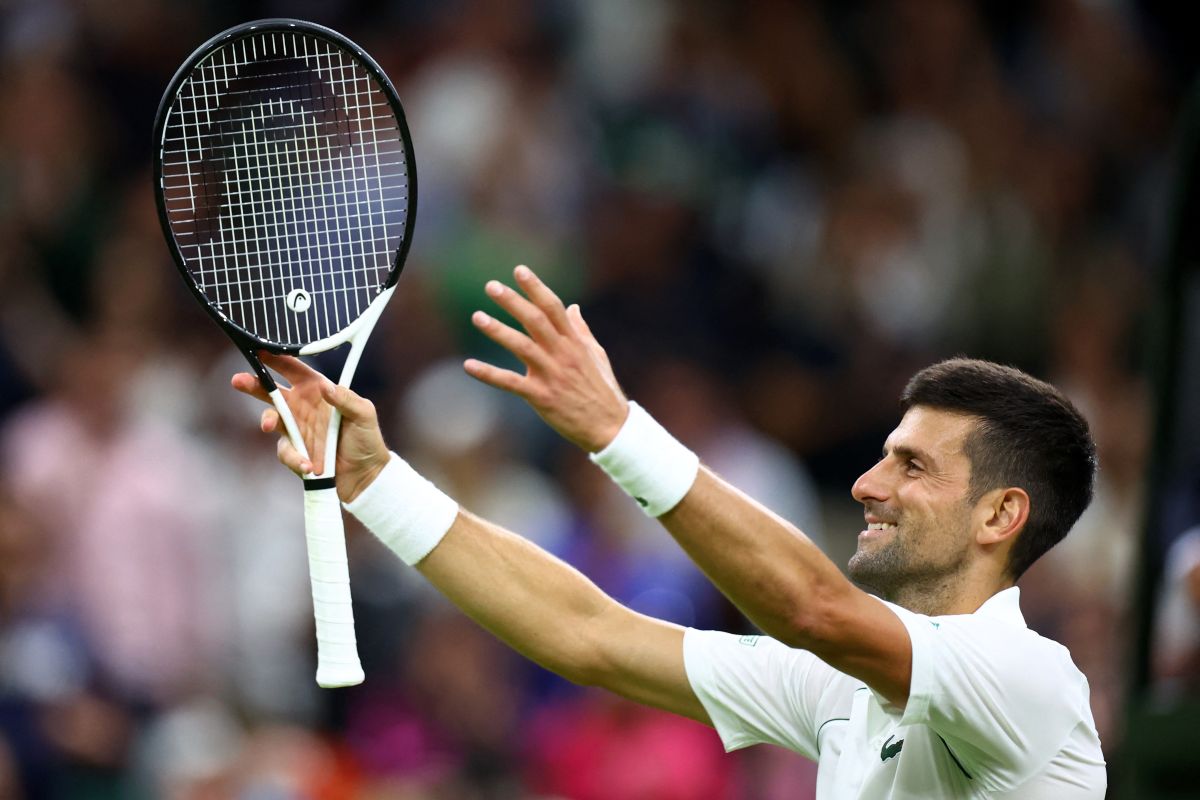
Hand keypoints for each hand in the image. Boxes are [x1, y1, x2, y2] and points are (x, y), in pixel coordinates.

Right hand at [231, 352, 389, 502]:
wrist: (365, 475)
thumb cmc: (366, 439)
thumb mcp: (364, 414)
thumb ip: (347, 399)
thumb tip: (327, 388)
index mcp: (318, 390)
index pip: (293, 369)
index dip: (276, 359)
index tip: (260, 350)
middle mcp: (302, 407)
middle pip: (271, 391)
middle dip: (253, 384)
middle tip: (238, 379)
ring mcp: (296, 430)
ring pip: (270, 420)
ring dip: (266, 420)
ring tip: (266, 425)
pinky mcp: (295, 452)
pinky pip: (285, 452)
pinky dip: (295, 459)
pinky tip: (310, 466)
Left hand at [464, 265, 628, 451]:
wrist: (609, 427)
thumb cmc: (602, 390)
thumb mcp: (597, 355)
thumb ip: (581, 330)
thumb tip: (573, 307)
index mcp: (575, 342)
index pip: (553, 308)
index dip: (536, 288)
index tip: (519, 270)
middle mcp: (563, 354)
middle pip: (535, 321)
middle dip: (513, 302)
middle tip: (492, 287)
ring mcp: (552, 375)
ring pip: (522, 346)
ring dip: (498, 330)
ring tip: (477, 317)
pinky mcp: (542, 397)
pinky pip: (511, 383)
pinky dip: (489, 374)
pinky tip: (469, 365)